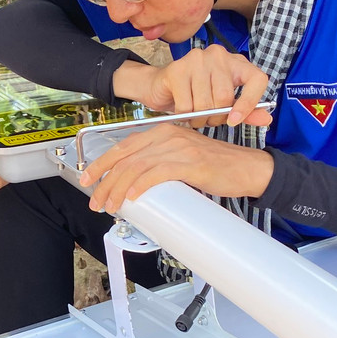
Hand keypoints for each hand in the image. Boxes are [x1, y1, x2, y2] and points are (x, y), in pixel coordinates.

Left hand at [77, 123, 274, 213]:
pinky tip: (132, 197)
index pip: (123, 146)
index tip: (88, 179)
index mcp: (163, 132)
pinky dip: (141, 185)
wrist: (248, 168)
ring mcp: (178, 148)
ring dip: (118, 189)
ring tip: (110, 205)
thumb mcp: (182, 158)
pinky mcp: (190, 163)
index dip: (102, 163)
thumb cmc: (216, 167)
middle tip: (95, 199)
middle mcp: (167, 135)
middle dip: (104, 179)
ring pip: (136, 167)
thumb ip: (159, 163)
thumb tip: (133, 183)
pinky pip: (157, 173)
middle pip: (124, 157)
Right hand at [112, 48, 272, 126]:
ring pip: (205, 103)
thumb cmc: (194, 95)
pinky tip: (181, 111)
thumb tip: (267, 121)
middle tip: (207, 120)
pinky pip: (186, 106)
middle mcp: (218, 55)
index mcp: (236, 62)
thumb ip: (246, 111)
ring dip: (199, 119)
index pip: (257, 79)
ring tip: (194, 117)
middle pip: (226, 97)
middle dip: (216, 117)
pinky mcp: (177, 69)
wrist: (159, 87)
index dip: (250, 104)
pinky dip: (184, 116)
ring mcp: (196, 59)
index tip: (235, 120)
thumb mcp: (223, 104)